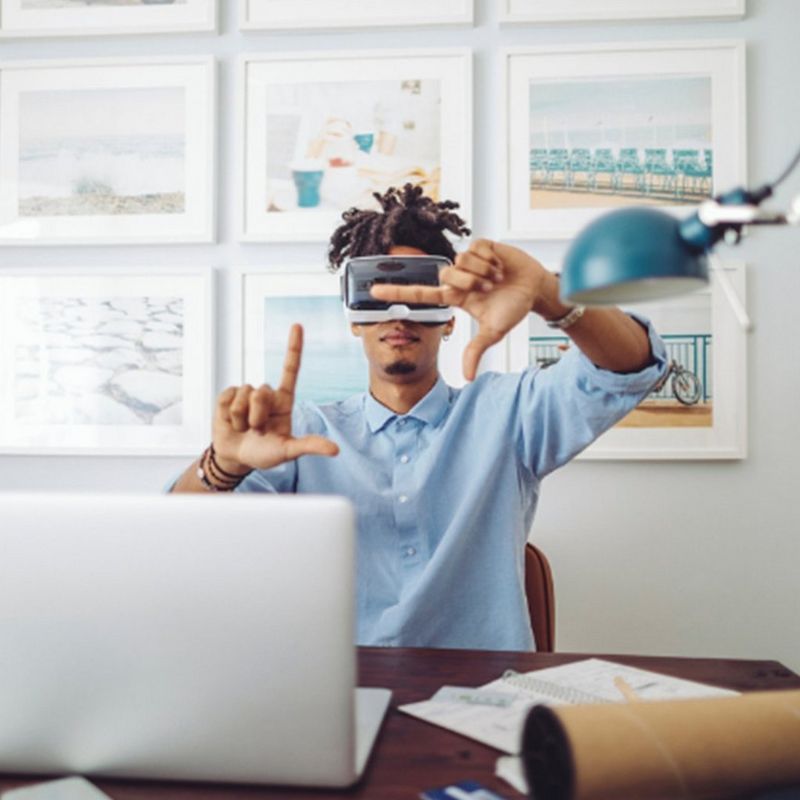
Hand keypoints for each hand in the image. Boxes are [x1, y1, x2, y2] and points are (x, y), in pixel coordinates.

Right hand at [212, 324, 338, 472]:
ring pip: (244, 395)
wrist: (236, 458)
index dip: (293, 347)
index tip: (297, 326)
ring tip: (244, 428)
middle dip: (257, 416)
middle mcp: (266, 394)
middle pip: (262, 391)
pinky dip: (228, 415)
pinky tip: (231, 422)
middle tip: (257, 430)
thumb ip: (309, 446)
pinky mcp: (227, 396)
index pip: (291, 369)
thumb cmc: (265, 453)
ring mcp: (246, 393)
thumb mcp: (288, 451)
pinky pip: (227, 398)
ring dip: (242, 419)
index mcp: (284, 401)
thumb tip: (335, 450)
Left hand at [370, 240, 550, 379]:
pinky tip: (500, 265)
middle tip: (489, 289)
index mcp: (455, 297)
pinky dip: (490, 259)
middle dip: (469, 283)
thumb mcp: (493, 332)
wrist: (536, 289)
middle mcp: (458, 278)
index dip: (397, 293)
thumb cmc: (513, 309)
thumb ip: (476, 350)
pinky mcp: (482, 246)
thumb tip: (467, 377)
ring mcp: (469, 261)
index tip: (373, 291)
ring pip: (461, 261)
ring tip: (497, 278)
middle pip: (446, 275)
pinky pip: (476, 249)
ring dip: (483, 272)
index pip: (420, 294)